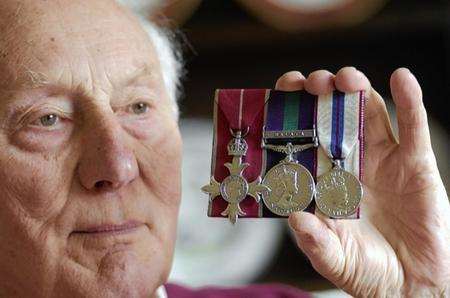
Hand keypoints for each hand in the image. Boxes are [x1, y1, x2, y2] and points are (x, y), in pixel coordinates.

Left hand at [276, 67, 449, 296]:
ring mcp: (382, 160)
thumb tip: (294, 216)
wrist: (411, 284)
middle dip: (320, 93)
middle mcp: (349, 163)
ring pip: (368, 113)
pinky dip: (410, 101)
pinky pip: (413, 128)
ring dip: (356, 89)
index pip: (303, 137)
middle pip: (332, 116)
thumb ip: (314, 240)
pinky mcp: (415, 164)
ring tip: (345, 78)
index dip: (292, 113)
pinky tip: (400, 79)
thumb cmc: (367, 271)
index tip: (282, 93)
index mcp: (323, 179)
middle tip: (309, 83)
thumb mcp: (334, 258)